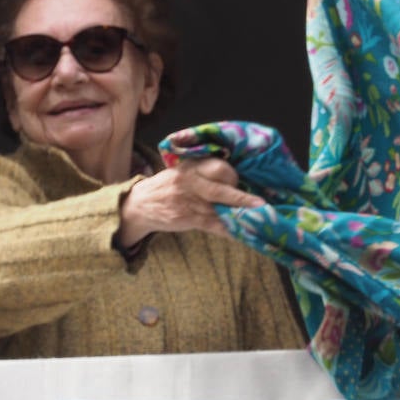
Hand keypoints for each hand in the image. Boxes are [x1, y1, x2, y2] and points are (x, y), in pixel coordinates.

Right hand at [118, 158, 264, 240]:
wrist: (140, 204)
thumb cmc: (168, 187)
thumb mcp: (183, 171)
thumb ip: (205, 172)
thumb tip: (236, 179)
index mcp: (192, 167)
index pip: (218, 168)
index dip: (232, 176)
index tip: (238, 182)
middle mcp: (190, 182)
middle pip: (220, 189)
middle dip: (241, 198)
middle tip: (259, 204)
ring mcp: (188, 202)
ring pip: (219, 210)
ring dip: (239, 216)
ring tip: (257, 219)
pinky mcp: (186, 218)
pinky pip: (212, 225)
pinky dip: (228, 230)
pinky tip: (241, 233)